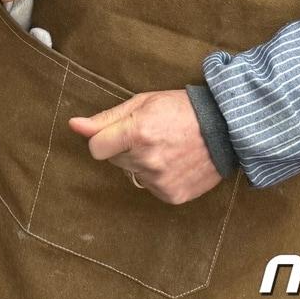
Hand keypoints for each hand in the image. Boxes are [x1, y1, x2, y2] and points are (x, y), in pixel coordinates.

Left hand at [69, 90, 222, 204]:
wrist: (225, 128)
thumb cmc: (181, 109)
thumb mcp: (142, 102)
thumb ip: (106, 118)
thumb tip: (74, 126)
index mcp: (137, 132)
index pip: (96, 148)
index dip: (101, 140)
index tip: (113, 134)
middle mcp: (147, 159)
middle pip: (114, 160)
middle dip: (123, 147)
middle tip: (149, 134)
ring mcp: (161, 180)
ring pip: (132, 173)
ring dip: (141, 162)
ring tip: (165, 146)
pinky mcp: (172, 195)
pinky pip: (150, 187)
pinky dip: (157, 176)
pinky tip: (174, 161)